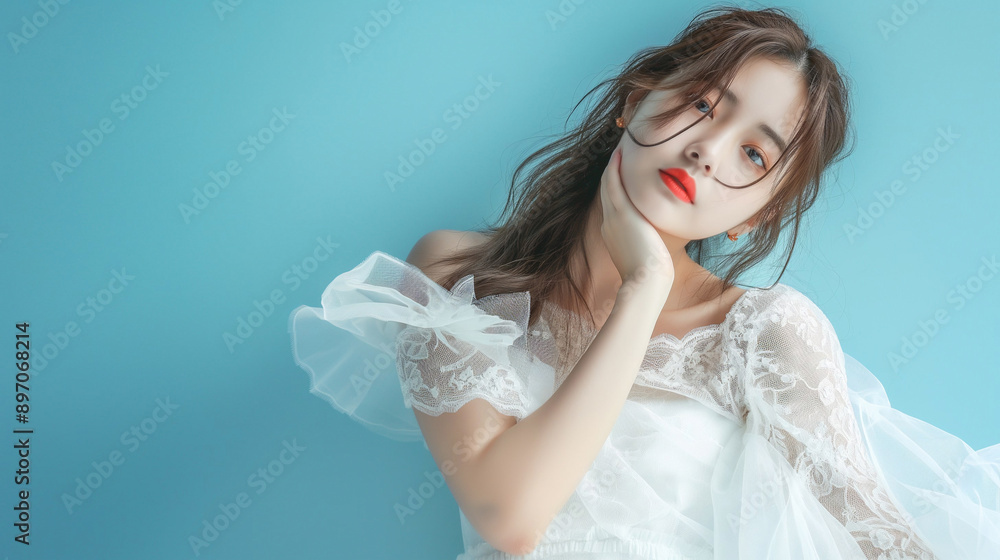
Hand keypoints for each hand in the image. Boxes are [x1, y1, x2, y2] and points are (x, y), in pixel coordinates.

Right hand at [598, 146, 674, 292]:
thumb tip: (658, 245)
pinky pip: (613, 184)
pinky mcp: (621, 214)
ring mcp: (613, 218)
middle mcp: (609, 223)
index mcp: (613, 234)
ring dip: (612, 165)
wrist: (646, 282)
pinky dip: (615, 168)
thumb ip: (649, 246)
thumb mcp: (648, 258)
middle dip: (612, 172)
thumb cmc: (652, 276)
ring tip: (620, 148)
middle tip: (620, 152)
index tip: (624, 173)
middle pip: (607, 191)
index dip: (616, 187)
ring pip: (608, 184)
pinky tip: (619, 154)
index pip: (613, 205)